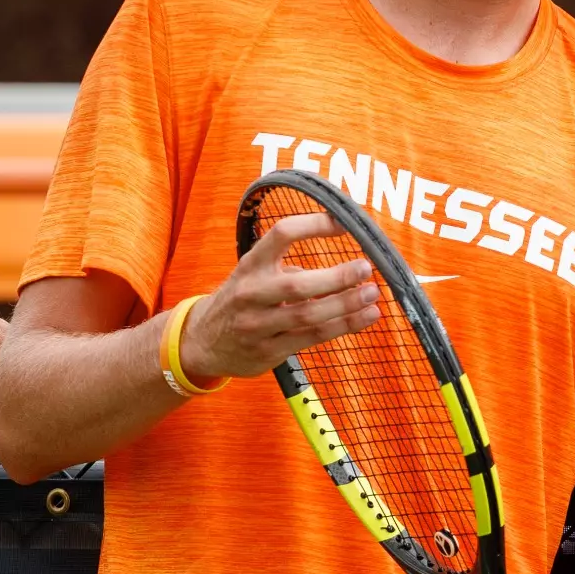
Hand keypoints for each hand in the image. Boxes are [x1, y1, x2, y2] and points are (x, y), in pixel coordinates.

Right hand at [178, 213, 381, 381]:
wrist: (202, 342)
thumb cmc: (241, 300)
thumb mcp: (254, 274)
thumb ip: (292, 268)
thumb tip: (346, 263)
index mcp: (250, 264)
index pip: (281, 234)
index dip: (313, 225)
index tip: (343, 222)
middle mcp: (251, 293)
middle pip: (298, 284)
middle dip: (336, 277)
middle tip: (365, 268)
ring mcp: (258, 325)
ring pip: (308, 315)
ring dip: (345, 305)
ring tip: (372, 295)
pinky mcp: (269, 351)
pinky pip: (312, 338)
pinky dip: (343, 326)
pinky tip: (365, 317)